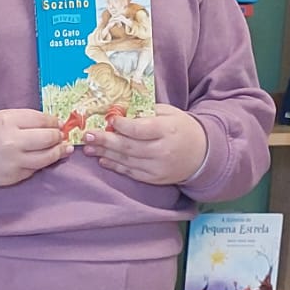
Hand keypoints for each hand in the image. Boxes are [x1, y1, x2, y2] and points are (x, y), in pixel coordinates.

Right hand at [0, 109, 68, 187]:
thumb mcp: (3, 117)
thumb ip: (27, 119)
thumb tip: (54, 124)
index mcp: (9, 122)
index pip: (42, 120)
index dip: (54, 122)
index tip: (58, 124)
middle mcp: (12, 142)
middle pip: (48, 138)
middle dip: (58, 136)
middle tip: (61, 136)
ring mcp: (14, 161)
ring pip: (46, 158)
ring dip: (58, 152)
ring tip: (64, 149)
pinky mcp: (14, 176)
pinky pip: (35, 169)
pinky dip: (42, 163)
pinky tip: (44, 158)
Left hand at [82, 105, 207, 185]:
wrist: (202, 155)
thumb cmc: (182, 129)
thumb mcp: (171, 113)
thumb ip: (148, 111)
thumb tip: (121, 111)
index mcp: (167, 130)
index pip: (139, 129)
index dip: (122, 125)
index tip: (109, 119)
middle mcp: (162, 151)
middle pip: (128, 146)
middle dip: (105, 140)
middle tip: (87, 135)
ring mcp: (157, 167)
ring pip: (126, 161)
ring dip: (105, 153)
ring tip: (88, 148)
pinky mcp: (154, 179)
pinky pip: (131, 172)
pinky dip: (115, 166)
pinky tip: (103, 159)